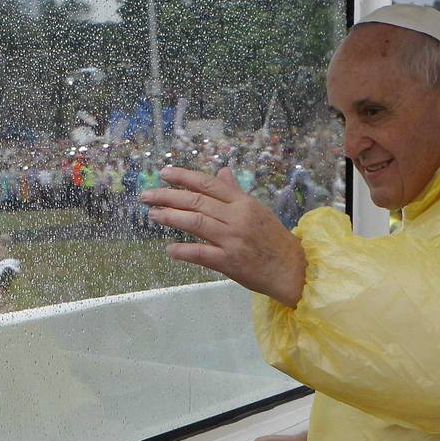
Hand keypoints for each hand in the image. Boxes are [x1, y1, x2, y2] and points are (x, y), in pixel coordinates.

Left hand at [142, 167, 306, 306]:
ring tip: (153, 215)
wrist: (292, 268)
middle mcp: (236, 217)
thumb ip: (235, 192)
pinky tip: (169, 249)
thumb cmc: (272, 238)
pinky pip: (201, 254)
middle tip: (147, 196)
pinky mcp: (230, 262)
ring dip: (171, 218)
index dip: (184, 177)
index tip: (164, 174)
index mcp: (242, 202)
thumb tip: (221, 172)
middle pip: (196, 201)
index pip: (208, 184)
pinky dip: (183, 251)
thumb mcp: (256, 210)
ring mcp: (232, 239)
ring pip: (196, 223)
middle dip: (168, 196)